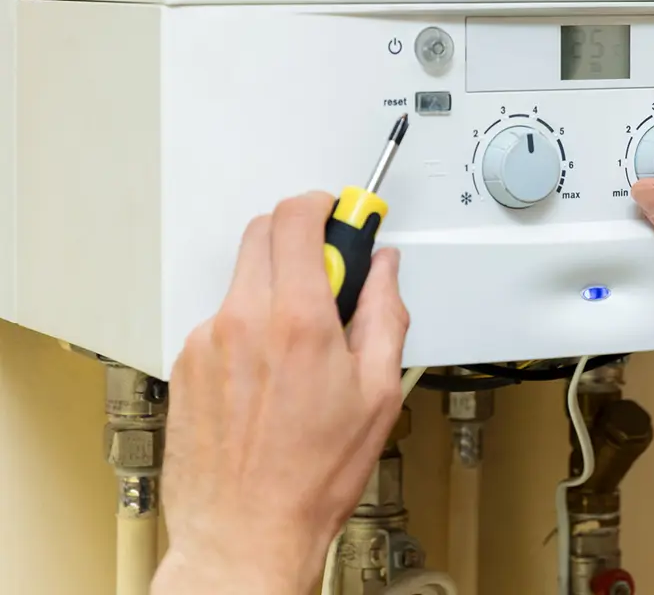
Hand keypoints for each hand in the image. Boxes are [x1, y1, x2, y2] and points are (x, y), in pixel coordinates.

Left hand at [154, 191, 408, 593]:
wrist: (245, 532)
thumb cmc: (310, 477)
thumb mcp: (377, 393)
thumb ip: (385, 314)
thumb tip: (385, 272)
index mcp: (298, 322)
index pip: (298, 219)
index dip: (324, 204)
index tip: (343, 213)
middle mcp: (244, 321)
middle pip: (264, 231)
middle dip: (300, 236)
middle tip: (330, 272)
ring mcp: (207, 341)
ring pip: (244, 277)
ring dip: (276, 286)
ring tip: (302, 343)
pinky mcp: (186, 363)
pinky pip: (222, 318)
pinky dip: (250, 324)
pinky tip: (270, 372)